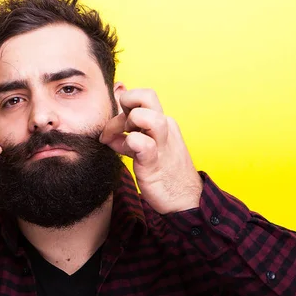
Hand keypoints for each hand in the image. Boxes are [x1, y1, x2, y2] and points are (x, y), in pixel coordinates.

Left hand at [100, 88, 201, 213]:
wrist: (185, 201)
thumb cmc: (163, 174)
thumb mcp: (144, 149)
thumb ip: (128, 137)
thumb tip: (109, 132)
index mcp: (163, 123)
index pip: (142, 97)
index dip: (124, 105)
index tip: (116, 126)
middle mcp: (165, 128)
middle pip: (147, 95)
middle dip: (125, 104)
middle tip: (118, 128)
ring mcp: (162, 144)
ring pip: (147, 116)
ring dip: (128, 123)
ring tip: (123, 140)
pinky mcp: (155, 162)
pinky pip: (142, 143)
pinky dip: (129, 144)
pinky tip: (126, 153)